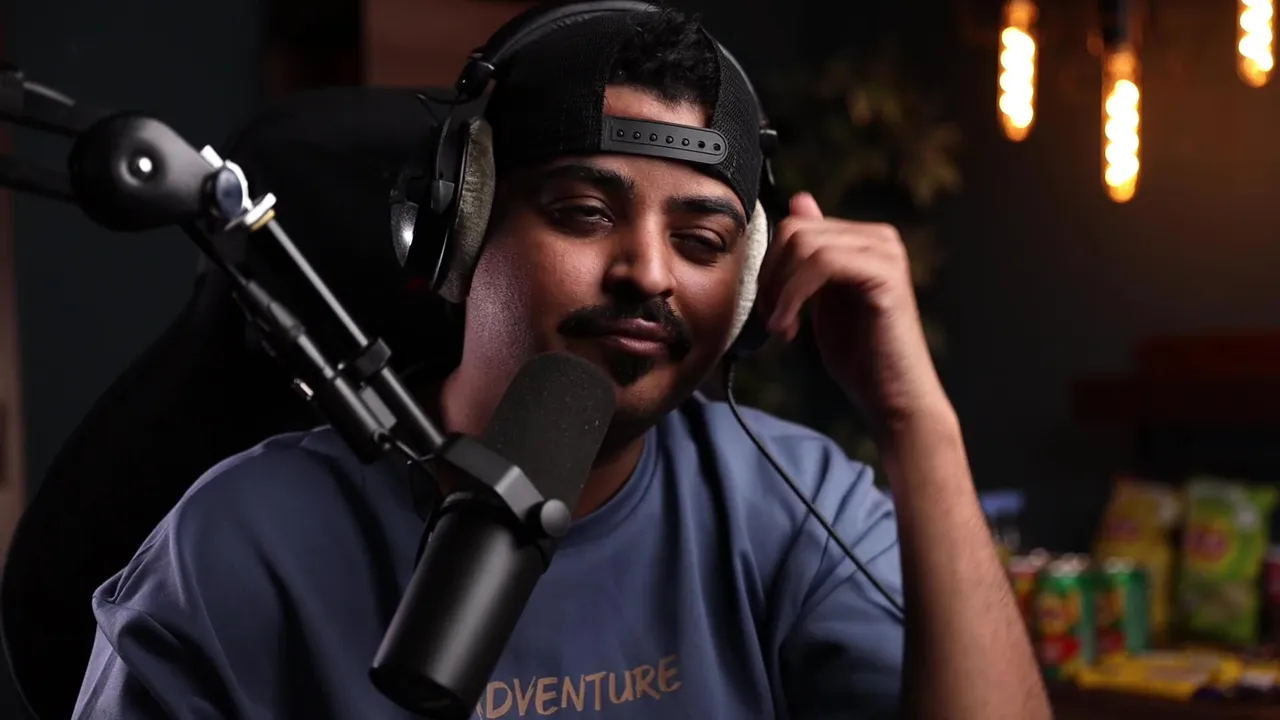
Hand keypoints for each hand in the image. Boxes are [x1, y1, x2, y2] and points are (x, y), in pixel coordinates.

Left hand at [755, 192, 952, 431]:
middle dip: (771, 277)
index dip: (769, 267)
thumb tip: (800, 200)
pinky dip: (794, 296)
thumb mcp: (821, 298)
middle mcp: (879, 237)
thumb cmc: (859, 356)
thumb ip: (810, 256)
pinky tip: (791, 328)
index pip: (795, 227)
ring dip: (781, 290)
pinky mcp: (885, 273)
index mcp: (862, 240)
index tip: (769, 309)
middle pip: (795, 231)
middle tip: (772, 320)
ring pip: (805, 245)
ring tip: (782, 328)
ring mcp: (885, 252)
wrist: (892, 397)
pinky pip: (822, 263)